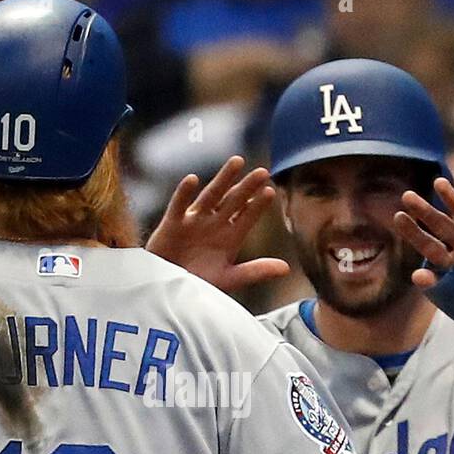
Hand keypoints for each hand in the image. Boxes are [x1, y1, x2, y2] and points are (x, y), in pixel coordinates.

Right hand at [145, 155, 289, 292]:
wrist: (168, 290)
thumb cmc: (198, 283)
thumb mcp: (229, 278)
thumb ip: (256, 271)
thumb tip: (286, 268)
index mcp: (229, 237)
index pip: (247, 216)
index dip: (258, 205)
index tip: (270, 191)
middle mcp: (214, 224)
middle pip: (233, 201)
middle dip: (247, 187)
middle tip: (263, 172)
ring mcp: (194, 222)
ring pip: (210, 196)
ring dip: (223, 180)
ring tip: (237, 163)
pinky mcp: (172, 224)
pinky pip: (178, 206)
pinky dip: (184, 193)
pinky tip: (193, 180)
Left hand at [393, 178, 453, 289]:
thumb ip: (437, 285)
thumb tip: (416, 276)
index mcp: (449, 263)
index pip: (427, 245)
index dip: (413, 232)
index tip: (398, 216)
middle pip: (441, 226)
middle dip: (424, 212)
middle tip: (406, 196)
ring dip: (451, 200)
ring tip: (438, 183)